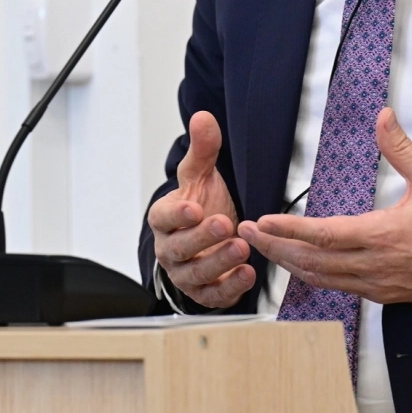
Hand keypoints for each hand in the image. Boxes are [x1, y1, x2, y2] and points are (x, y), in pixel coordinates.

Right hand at [147, 111, 254, 308]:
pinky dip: (230, 288)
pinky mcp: (204, 291)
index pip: (163, 218)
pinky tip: (248, 273)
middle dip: (201, 238)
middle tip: (225, 225)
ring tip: (242, 248)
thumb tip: (203, 117)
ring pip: (196, 273)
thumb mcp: (202, 176)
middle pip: (179, 248)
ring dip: (218, 262)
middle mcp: (170, 249)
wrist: (210, 237)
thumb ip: (203, 149)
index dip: (177, 215)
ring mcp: (186, 273)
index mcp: (164, 219)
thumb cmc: (201, 204)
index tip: (193, 208)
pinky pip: (213, 295)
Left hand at [238, 108, 411, 304]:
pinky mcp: (382, 294)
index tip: (262, 220)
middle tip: (246, 232)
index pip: (324, 235)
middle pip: (311, 261)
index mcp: (383, 236)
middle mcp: (373, 266)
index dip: (289, 229)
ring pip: (321, 278)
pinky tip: (298, 265)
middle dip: (275, 248)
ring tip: (262, 247)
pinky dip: (312, 276)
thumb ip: (402, 148)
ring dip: (289, 264)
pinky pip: (337, 287)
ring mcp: (376, 284)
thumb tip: (383, 116)